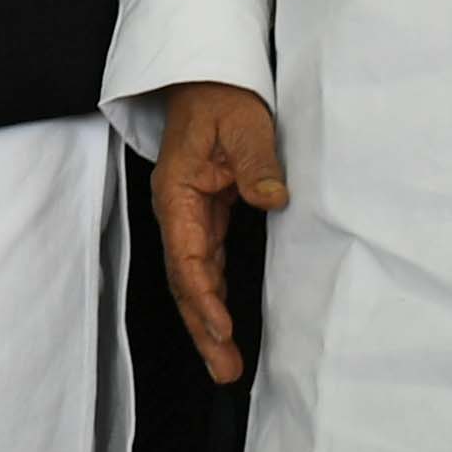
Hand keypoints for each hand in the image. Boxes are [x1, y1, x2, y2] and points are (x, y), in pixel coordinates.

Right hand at [148, 83, 283, 384]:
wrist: (209, 82)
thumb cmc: (222, 100)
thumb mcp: (245, 125)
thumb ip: (257, 163)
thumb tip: (273, 199)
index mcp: (178, 194)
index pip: (187, 257)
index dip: (203, 296)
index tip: (221, 328)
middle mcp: (178, 213)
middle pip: (186, 281)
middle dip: (203, 328)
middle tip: (224, 369)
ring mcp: (190, 219)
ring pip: (194, 280)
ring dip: (208, 322)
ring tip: (225, 364)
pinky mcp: (207, 220)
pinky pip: (206, 267)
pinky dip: (214, 299)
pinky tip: (225, 327)